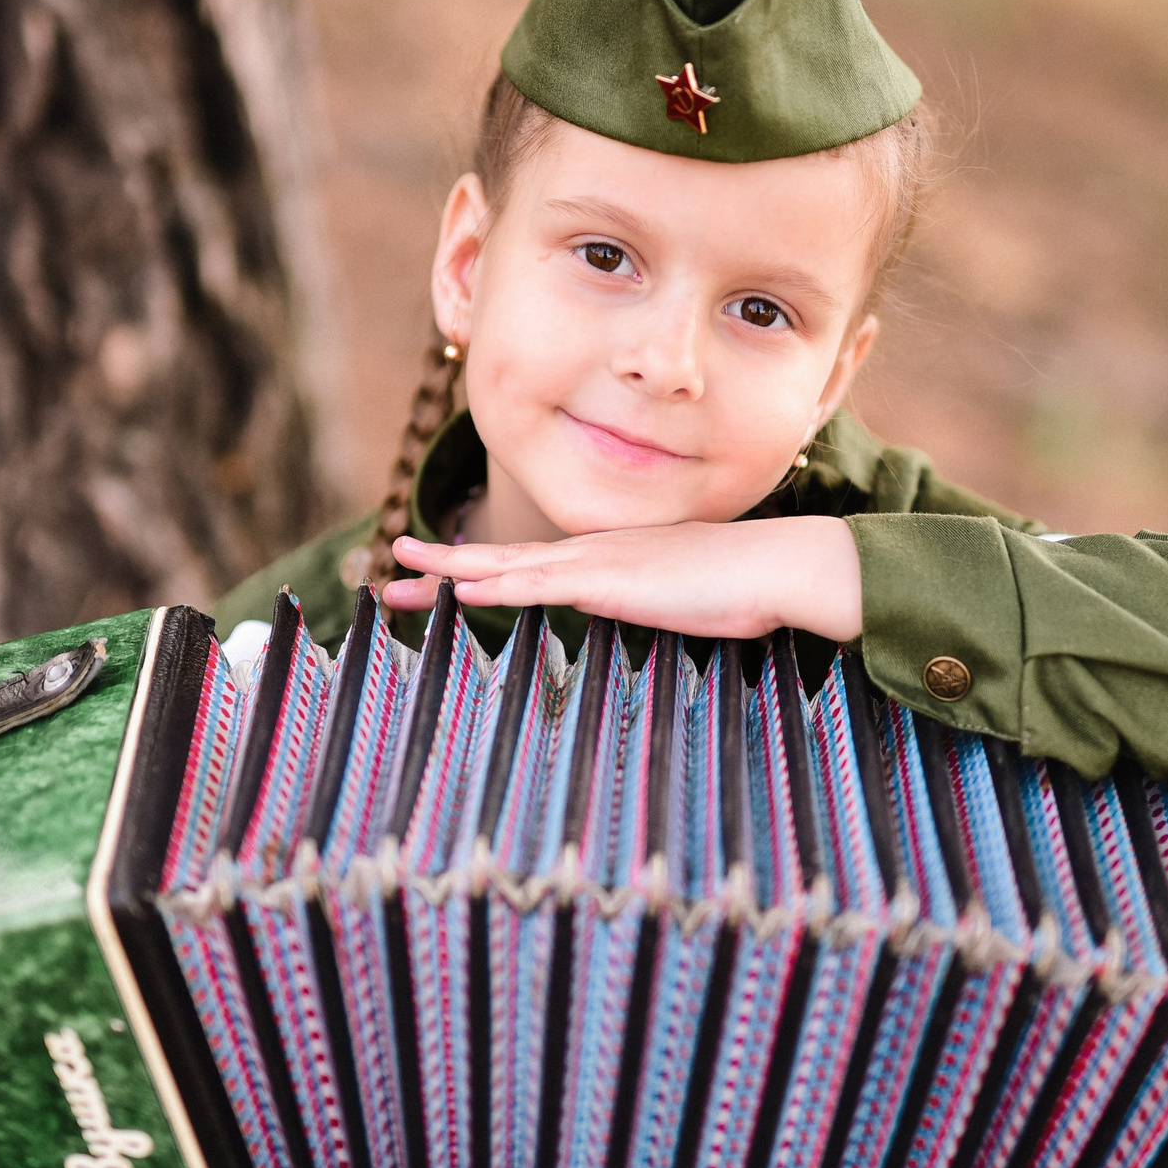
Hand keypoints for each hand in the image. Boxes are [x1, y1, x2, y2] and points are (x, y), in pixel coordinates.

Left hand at [384, 516, 863, 640]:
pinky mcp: (611, 582)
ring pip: (506, 567)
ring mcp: (598, 563)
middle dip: (442, 569)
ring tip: (402, 575)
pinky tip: (463, 593)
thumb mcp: (684, 599)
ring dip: (451, 572)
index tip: (436, 583)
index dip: (477, 571)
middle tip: (389, 576)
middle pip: (500, 560)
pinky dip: (497, 588)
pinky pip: (540, 586)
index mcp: (606, 559)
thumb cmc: (742, 588)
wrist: (777, 568)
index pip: (527, 566)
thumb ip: (653, 605)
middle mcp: (591, 552)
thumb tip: (644, 615)